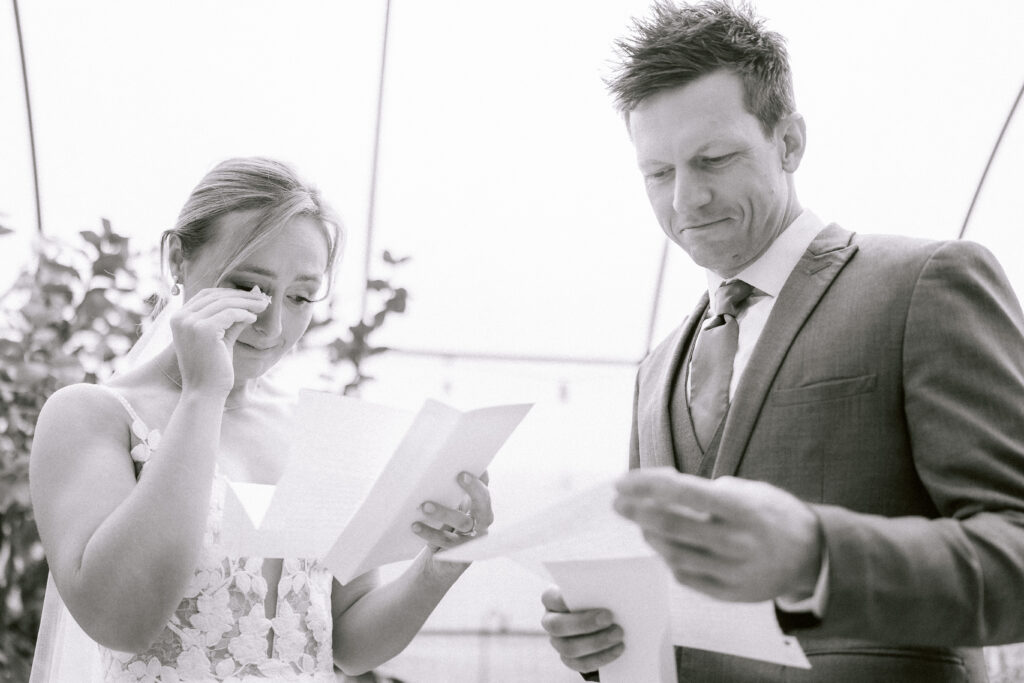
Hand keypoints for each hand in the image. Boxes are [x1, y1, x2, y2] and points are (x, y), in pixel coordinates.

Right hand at [169, 286, 269, 394]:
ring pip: (224, 302)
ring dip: (247, 303)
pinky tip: (253, 319)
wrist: (205, 392)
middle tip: (262, 299)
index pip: (206, 295)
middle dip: (241, 295)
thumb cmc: (213, 368)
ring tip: (262, 306)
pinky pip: (230, 313)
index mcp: (179, 318)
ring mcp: (190, 323)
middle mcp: (180, 318)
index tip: (250, 297)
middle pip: (216, 295)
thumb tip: (250, 303)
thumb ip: (231, 320)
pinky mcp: (203, 330)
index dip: (230, 293)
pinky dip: (244, 313)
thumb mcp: (221, 338)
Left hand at [412, 471, 493, 556]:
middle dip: (473, 490)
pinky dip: (430, 533)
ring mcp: (472, 538)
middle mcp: (482, 522)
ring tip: (424, 506)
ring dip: (444, 513)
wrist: (443, 558)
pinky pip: (445, 541)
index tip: (463, 472)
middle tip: (458, 477)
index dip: (477, 483)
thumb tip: (451, 461)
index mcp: (482, 506)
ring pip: (462, 523)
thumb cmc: (449, 522)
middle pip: (482, 505)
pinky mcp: (460, 552)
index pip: (484, 491)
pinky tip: (415, 526)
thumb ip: (456, 487)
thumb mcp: (454, 504)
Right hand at [541, 586, 623, 672]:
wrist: (601, 616)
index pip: (550, 598)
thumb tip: (610, 583)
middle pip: (558, 627)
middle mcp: (550, 621)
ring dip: (596, 643)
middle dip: (584, 623)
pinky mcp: (570, 659)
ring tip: (618, 634)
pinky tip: (617, 649)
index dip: (564, 600)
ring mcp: (558, 642)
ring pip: (569, 649)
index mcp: (551, 599)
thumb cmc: (597, 595)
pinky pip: (581, 664)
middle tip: (609, 617)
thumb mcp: (594, 586)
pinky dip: (601, 658)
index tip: (585, 594)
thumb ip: (595, 585)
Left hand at [613, 467, 821, 602]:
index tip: (621, 482)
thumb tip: (657, 487)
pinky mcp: (731, 594)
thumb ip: (703, 490)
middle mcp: (737, 541)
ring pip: (674, 554)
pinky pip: (687, 577)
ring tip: (642, 525)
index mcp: (742, 508)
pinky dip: (669, 560)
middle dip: (637, 513)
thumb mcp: (746, 489)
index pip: (681, 492)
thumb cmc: (772, 513)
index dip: (645, 485)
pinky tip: (665, 547)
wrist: (813, 555)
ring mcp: (734, 572)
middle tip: (618, 504)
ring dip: (650, 537)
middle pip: (671, 526)